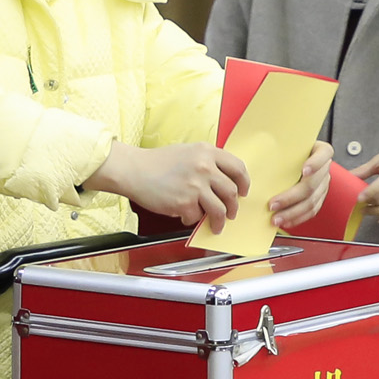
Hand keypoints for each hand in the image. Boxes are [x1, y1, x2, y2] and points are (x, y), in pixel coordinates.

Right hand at [87, 142, 248, 229]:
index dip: (244, 182)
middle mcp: (204, 167)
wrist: (134, 170)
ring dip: (220, 221)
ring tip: (216, 225)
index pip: (238, 167)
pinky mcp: (184, 202)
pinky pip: (196, 217)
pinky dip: (191, 219)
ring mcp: (195, 186)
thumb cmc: (156, 162)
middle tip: (231, 212)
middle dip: (234, 207)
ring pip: (220, 210)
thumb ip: (207, 162)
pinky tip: (184, 214)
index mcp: (207, 152)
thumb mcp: (187, 152)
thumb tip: (223, 182)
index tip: (243, 191)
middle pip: (232, 192)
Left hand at [268, 141, 334, 229]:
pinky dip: (297, 218)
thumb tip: (255, 154)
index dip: (315, 163)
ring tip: (276, 218)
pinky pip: (311, 211)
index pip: (324, 154)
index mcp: (319, 151)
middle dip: (291, 196)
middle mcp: (324, 168)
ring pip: (311, 201)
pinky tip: (285, 221)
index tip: (304, 170)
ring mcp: (322, 184)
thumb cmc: (287, 149)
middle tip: (273, 204)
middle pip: (312, 184)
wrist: (293, 157)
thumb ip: (277, 146)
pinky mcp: (318, 198)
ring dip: (292, 212)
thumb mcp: (285, 144)